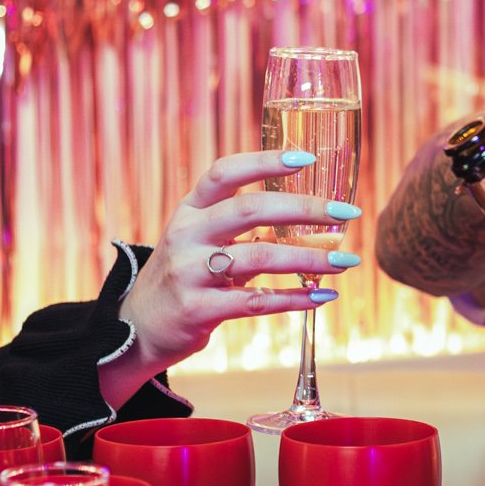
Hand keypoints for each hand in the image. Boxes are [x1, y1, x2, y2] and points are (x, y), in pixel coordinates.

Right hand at [116, 150, 363, 378]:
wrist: (137, 327)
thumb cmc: (185, 274)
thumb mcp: (200, 237)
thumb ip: (242, 222)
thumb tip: (308, 210)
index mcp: (190, 209)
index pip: (225, 172)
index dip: (265, 161)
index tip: (307, 158)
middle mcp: (187, 234)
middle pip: (250, 209)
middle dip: (304, 209)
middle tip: (347, 214)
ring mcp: (189, 272)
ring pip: (259, 257)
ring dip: (310, 258)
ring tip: (345, 261)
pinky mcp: (198, 309)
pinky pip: (256, 301)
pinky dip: (295, 298)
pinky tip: (323, 296)